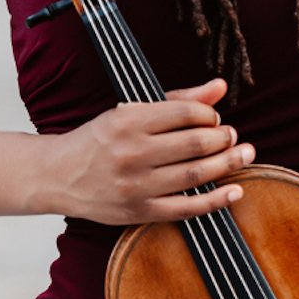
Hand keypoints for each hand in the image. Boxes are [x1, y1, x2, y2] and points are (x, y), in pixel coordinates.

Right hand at [35, 78, 252, 222]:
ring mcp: (135, 185)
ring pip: (196, 174)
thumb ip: (178, 100)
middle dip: (225, 138)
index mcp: (128, 121)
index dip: (210, 115)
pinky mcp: (138, 211)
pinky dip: (216, 200)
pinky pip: (186, 208)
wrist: (55, 176)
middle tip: (234, 137)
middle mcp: (131, 153)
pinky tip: (236, 191)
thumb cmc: (99, 140)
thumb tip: (220, 87)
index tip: (215, 119)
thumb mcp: (130, 112)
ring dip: (228, 164)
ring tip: (243, 154)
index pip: (186, 114)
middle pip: (197, 143)